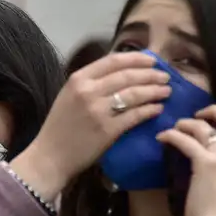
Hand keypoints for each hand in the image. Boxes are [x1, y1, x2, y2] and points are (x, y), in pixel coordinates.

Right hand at [11, 52, 171, 199]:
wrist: (49, 156)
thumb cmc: (59, 126)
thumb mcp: (69, 96)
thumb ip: (90, 83)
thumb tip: (122, 72)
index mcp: (78, 79)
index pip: (113, 61)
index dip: (137, 59)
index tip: (152, 61)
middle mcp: (88, 91)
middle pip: (128, 75)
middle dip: (151, 75)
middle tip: (165, 77)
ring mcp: (98, 111)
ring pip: (135, 94)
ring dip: (155, 91)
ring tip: (166, 91)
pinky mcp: (108, 130)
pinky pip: (135, 115)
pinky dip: (150, 110)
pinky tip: (158, 109)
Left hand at [156, 105, 215, 215]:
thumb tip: (205, 158)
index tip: (210, 122)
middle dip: (213, 110)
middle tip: (196, 114)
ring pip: (204, 127)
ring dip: (186, 123)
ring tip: (174, 128)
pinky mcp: (204, 163)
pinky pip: (185, 141)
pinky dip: (171, 135)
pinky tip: (161, 138)